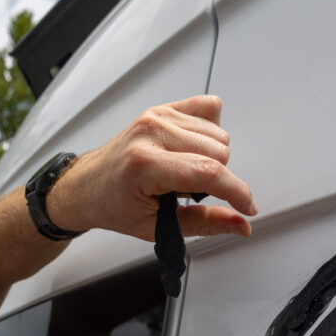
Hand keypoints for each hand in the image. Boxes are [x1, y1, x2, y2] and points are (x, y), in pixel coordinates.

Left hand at [48, 95, 257, 240]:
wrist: (87, 186)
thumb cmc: (114, 206)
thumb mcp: (155, 227)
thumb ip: (203, 224)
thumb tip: (241, 225)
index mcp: (145, 164)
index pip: (207, 172)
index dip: (236, 192)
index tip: (247, 207)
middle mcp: (152, 132)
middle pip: (219, 152)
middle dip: (215, 179)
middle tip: (188, 192)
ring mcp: (158, 116)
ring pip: (218, 134)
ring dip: (210, 158)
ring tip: (182, 174)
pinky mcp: (163, 108)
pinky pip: (209, 109)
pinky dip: (208, 133)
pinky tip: (189, 150)